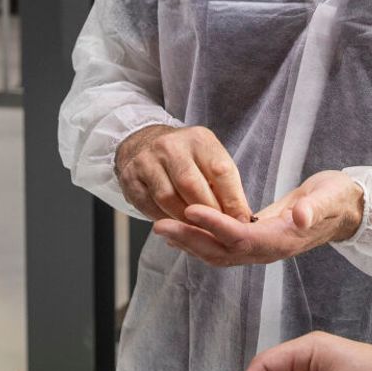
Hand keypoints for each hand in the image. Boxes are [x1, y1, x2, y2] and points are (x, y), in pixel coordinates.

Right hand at [115, 124, 252, 223]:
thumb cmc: (187, 158)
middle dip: (208, 213)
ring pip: (168, 199)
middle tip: (219, 231)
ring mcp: (147, 160)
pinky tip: (175, 225)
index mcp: (199, 139)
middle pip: (192, 186)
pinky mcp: (130, 177)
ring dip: (185, 221)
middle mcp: (171, 146)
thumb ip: (225, 186)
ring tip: (197, 230)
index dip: (232, 200)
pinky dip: (165, 219)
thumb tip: (241, 219)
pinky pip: (149, 206)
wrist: (145, 144)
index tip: (241, 221)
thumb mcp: (210, 160)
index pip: (220, 171)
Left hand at [154, 170, 363, 268]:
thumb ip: (314, 208)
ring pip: (218, 253)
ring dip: (189, 242)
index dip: (215, 226)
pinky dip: (199, 241)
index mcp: (283, 239)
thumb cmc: (336, 199)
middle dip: (191, 239)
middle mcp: (268, 250)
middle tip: (159, 225)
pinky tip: (181, 231)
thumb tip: (299, 218)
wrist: (344, 211)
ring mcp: (261, 249)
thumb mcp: (329, 197)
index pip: (242, 237)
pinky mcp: (255, 242)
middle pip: (222, 251)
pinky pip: (222, 248)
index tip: (190, 211)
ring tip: (161, 228)